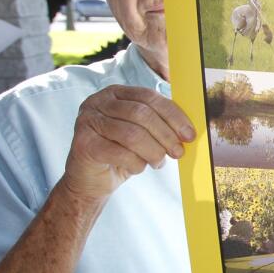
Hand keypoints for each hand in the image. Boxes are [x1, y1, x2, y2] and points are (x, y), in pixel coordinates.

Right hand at [63, 85, 195, 200]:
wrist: (91, 179)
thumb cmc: (122, 152)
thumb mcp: (142, 132)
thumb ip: (160, 123)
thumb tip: (189, 129)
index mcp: (115, 93)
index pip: (149, 97)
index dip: (173, 115)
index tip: (189, 135)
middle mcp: (97, 102)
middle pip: (141, 114)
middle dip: (166, 135)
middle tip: (178, 152)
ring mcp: (87, 121)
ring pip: (132, 134)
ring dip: (153, 152)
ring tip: (158, 162)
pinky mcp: (83, 144)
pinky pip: (120, 153)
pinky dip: (137, 164)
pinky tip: (139, 167)